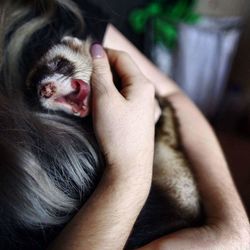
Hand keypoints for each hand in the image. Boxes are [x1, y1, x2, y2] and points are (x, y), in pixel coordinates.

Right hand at [90, 45, 155, 184]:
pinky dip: (111, 97)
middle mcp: (147, 93)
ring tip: (90, 92)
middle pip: (123, 71)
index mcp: (142, 84)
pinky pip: (124, 99)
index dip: (103, 54)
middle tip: (84, 77)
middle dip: (103, 70)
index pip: (121, 58)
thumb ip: (100, 72)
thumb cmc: (118, 133)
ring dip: (106, 84)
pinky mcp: (138, 118)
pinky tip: (102, 105)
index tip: (84, 58)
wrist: (129, 169)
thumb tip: (97, 48)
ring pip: (122, 86)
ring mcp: (144, 106)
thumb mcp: (105, 99)